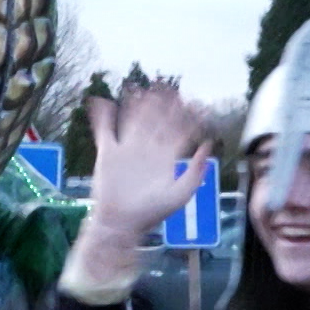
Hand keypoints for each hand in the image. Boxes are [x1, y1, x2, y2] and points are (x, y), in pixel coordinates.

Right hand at [68, 88, 209, 285]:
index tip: (194, 101)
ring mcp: (127, 149)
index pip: (179, 129)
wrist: (122, 223)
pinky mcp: (108, 152)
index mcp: (167, 157)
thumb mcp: (182, 193)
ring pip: (133, 119)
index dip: (187, 115)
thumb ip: (196, 170)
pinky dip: (102, 115)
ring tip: (138, 87)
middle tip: (167, 86)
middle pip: (157, 119)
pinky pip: (104, 129)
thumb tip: (208, 144)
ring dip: (135, 104)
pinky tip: (101, 101)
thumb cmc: (153, 212)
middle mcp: (148, 149)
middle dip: (163, 103)